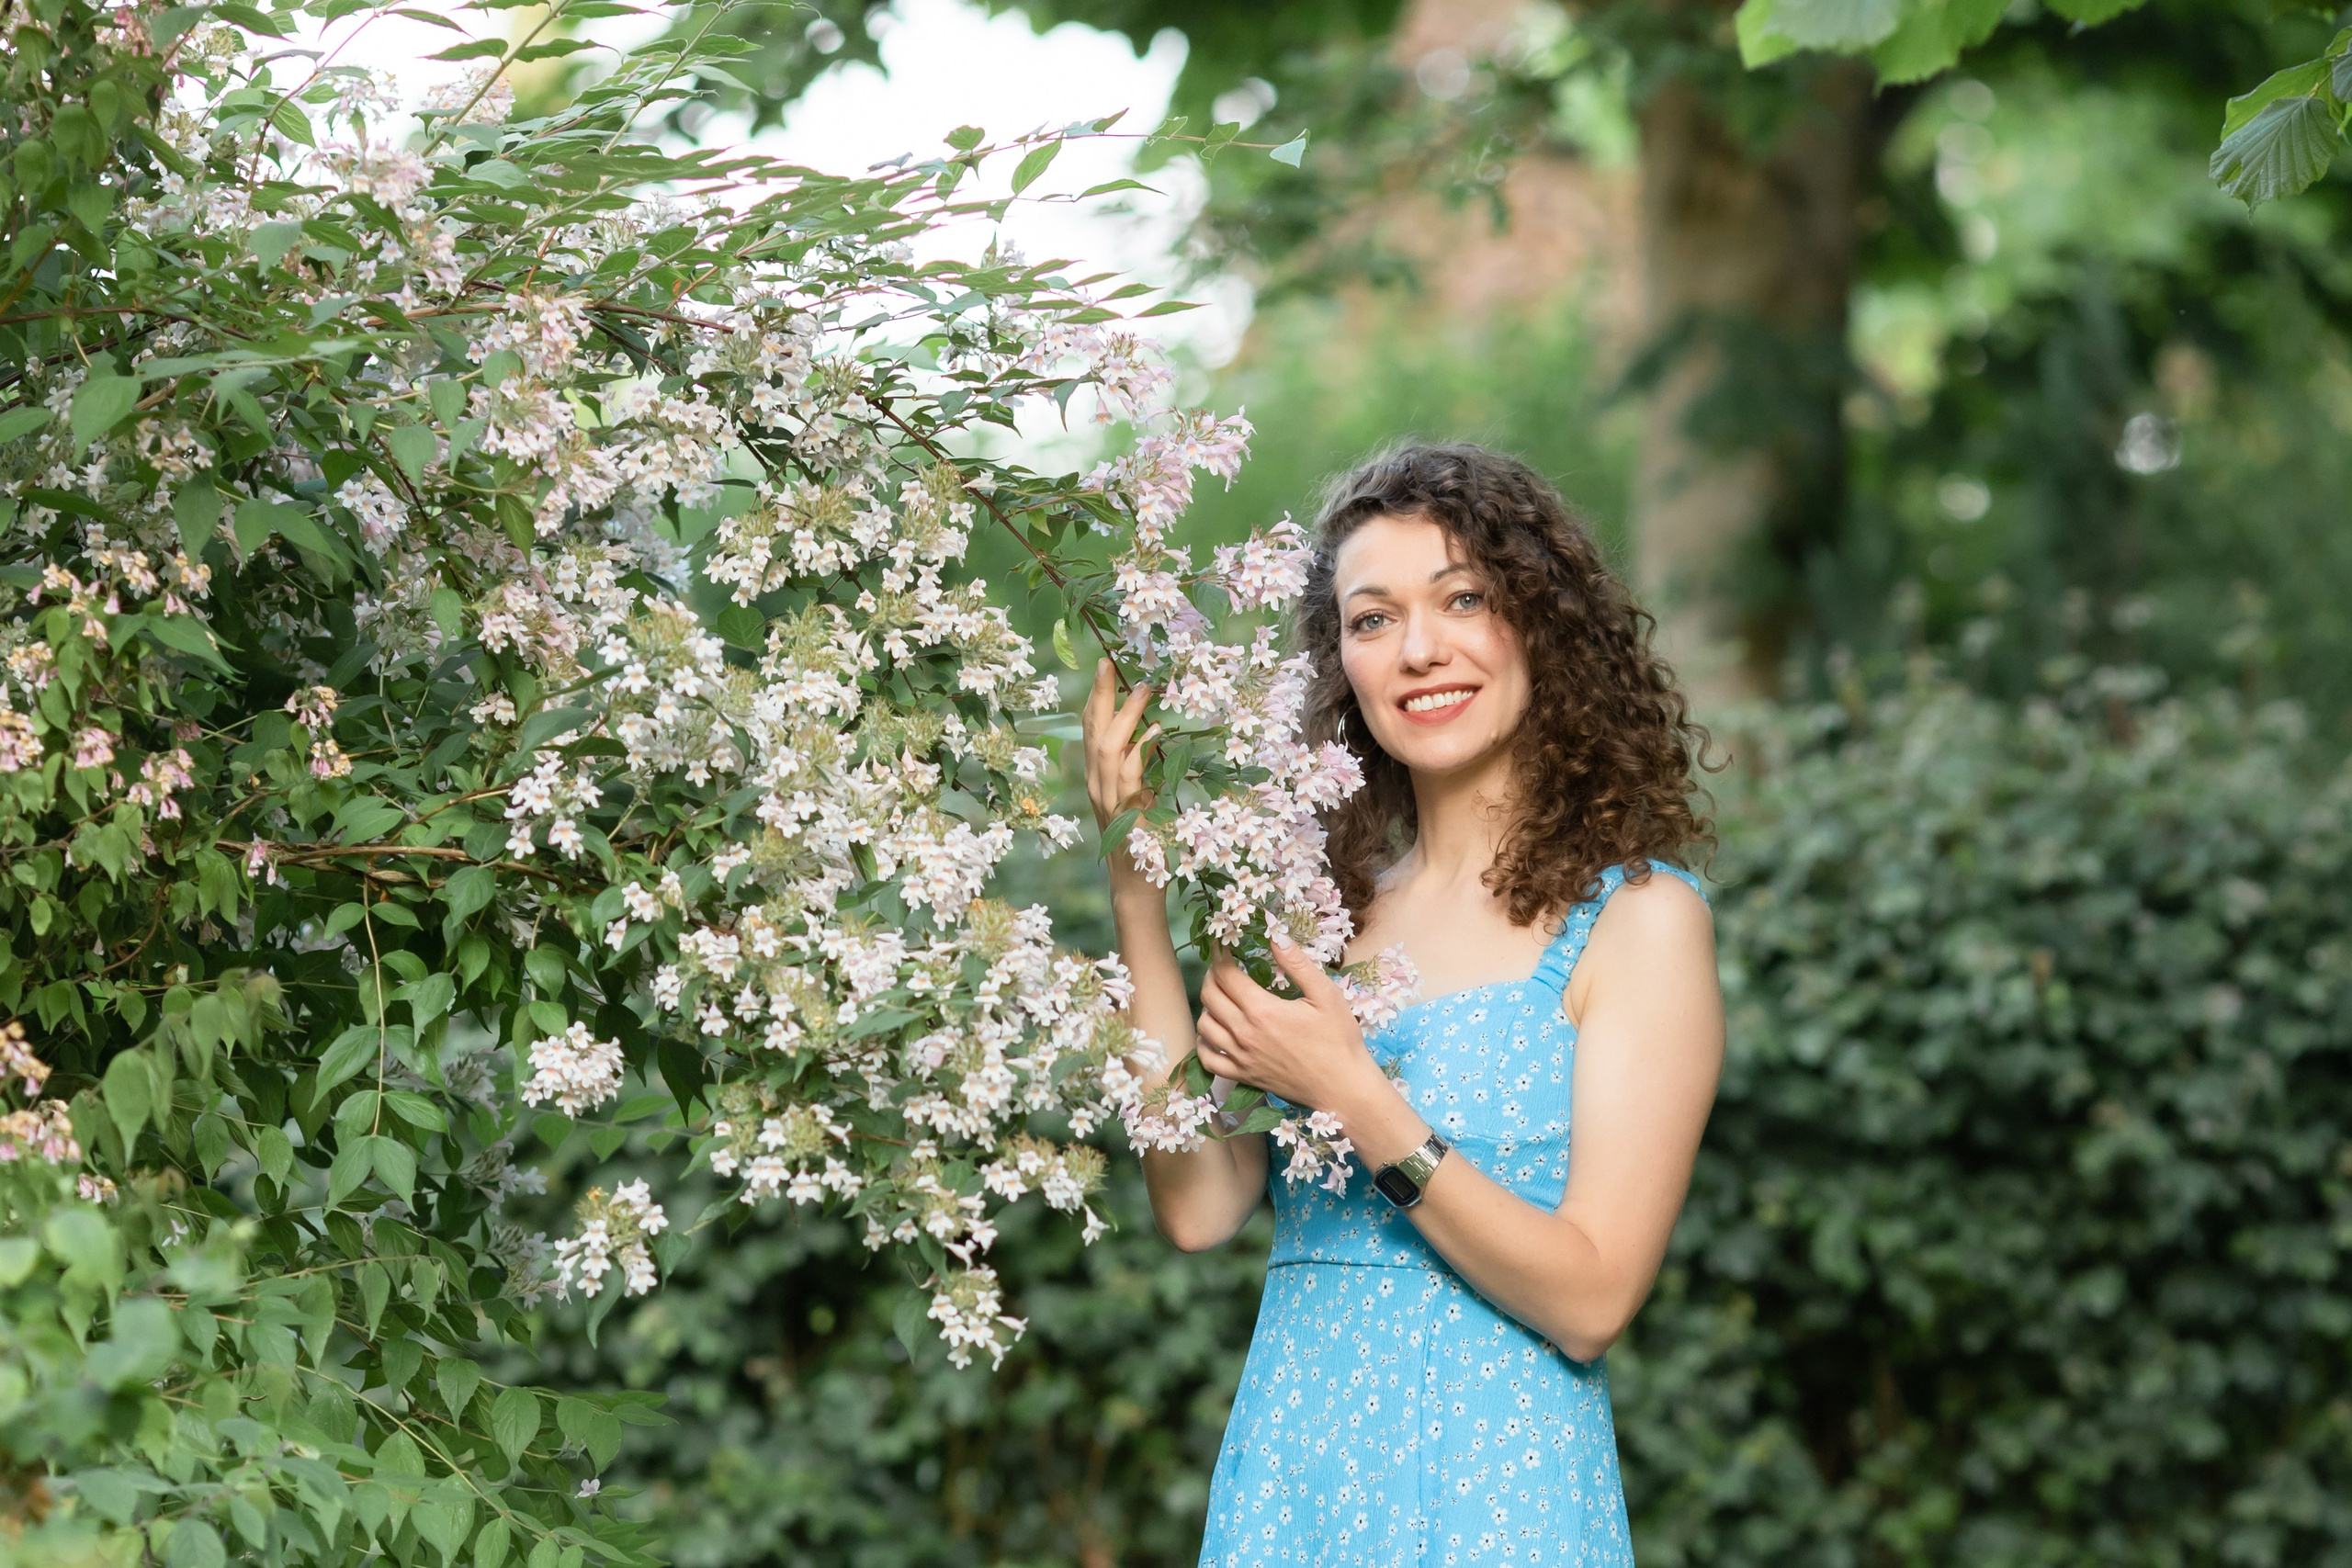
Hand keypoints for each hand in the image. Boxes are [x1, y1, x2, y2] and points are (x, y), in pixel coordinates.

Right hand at [1080, 656, 1158, 832]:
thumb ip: (1138, 768)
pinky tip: (1154, 732)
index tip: (1105, 666)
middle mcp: (1096, 784)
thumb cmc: (1141, 840)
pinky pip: (1129, 777)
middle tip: (1109, 662)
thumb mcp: (1139, 795)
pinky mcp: (1125, 814)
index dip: (1097, 697)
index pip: (1091, 729)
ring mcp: (1107, 799)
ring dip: (1125, 716)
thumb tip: (1149, 735)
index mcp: (1097, 777)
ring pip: (1108, 749)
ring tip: (1141, 689)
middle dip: (1101, 694)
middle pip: (1093, 731)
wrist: (1135, 885)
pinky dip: (1140, 752)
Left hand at [1196, 937, 1384, 1110]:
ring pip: (1205, 1025)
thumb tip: (1275, 936)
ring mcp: (1241, 1058)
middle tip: (1223, 967)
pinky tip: (1214, 1032)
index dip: (1220, 956)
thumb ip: (1297, 964)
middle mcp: (1244, 1034)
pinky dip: (1204, 1043)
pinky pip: (1208, 1060)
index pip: (1225, 975)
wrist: (1342, 1086)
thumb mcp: (1326, 995)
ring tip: (1221, 995)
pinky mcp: (1243, 1076)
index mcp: (1262, 1011)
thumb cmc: (1339, 1039)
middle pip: (1210, 996)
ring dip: (1208, 1005)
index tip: (1224, 946)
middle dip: (1212, 975)